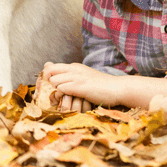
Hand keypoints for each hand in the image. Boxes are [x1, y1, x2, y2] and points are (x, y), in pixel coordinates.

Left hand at [43, 62, 166, 109]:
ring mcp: (77, 77)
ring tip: (63, 97)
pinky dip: (62, 95)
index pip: (51, 67)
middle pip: (49, 71)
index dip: (48, 77)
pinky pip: (62, 88)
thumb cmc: (102, 86)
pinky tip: (69, 99)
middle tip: (54, 92)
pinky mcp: (80, 86)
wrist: (118, 88)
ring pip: (54, 80)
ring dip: (55, 90)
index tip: (51, 86)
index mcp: (74, 66)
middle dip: (48, 82)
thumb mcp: (84, 77)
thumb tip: (60, 81)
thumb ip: (71, 76)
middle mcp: (74, 69)